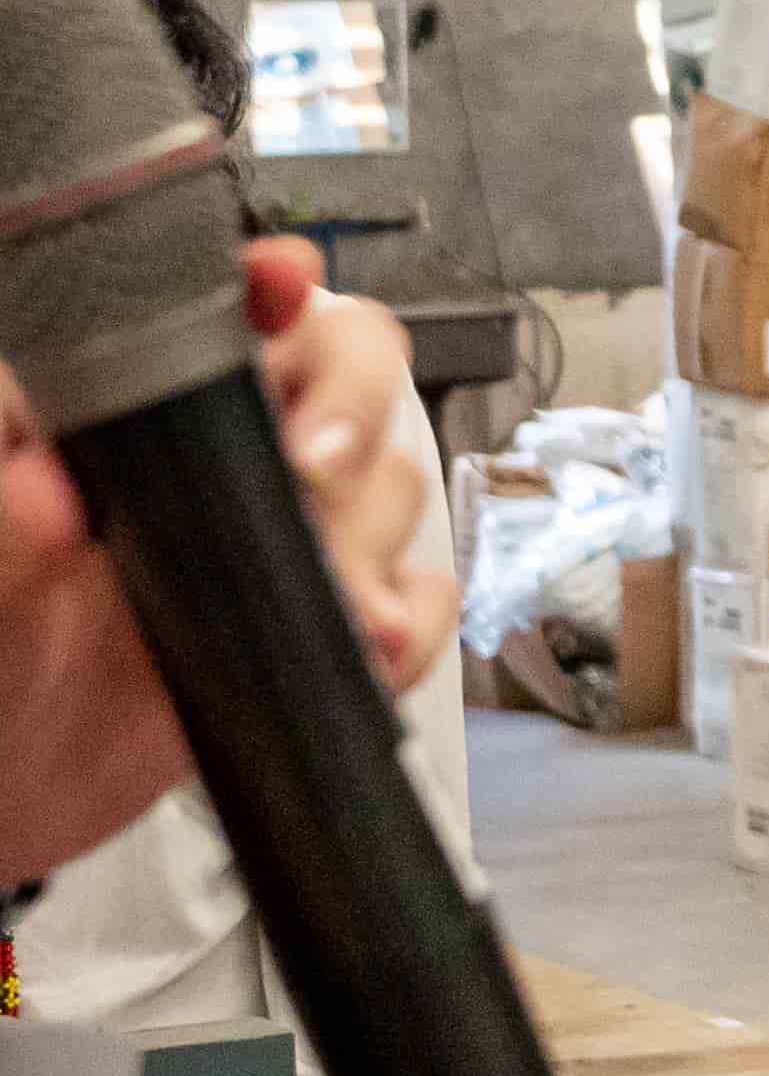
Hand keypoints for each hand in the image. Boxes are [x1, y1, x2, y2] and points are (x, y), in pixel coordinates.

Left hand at [0, 243, 431, 883]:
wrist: (9, 791)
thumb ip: (3, 527)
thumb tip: (49, 490)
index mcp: (134, 407)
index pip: (219, 309)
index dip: (266, 284)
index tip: (279, 285)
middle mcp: (226, 449)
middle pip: (352, 365)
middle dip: (352, 417)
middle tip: (314, 478)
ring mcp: (285, 532)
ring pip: (391, 485)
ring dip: (367, 548)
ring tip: (327, 607)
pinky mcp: (329, 615)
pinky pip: (420, 594)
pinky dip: (409, 623)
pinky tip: (365, 648)